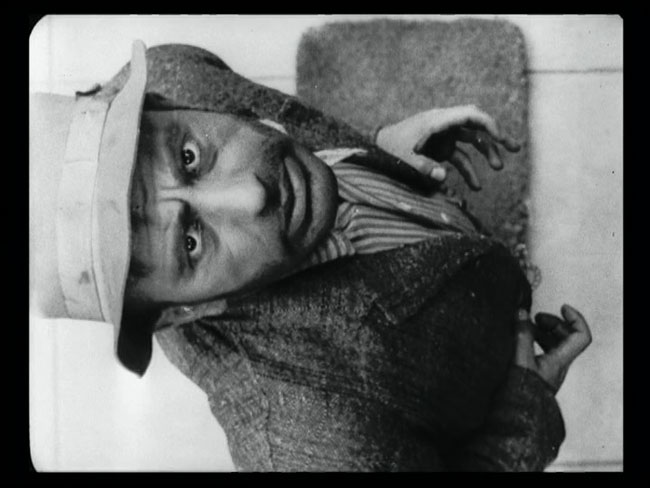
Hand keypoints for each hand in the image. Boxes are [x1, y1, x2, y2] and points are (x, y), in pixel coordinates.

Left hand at [375, 105, 520, 189]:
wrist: (376, 146)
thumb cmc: (389, 148)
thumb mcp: (404, 158)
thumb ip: (423, 167)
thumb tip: (444, 177)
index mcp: (438, 121)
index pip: (470, 115)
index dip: (487, 123)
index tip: (499, 137)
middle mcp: (444, 126)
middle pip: (476, 126)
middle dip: (496, 136)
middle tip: (514, 148)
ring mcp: (444, 137)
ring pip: (472, 141)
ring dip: (486, 153)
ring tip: (498, 167)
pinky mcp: (441, 149)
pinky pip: (460, 157)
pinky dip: (469, 170)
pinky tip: (476, 186)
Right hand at [514, 304, 591, 393]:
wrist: (516, 418)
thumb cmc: (521, 392)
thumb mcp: (520, 359)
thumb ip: (521, 334)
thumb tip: (522, 312)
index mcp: (560, 360)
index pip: (581, 336)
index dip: (575, 318)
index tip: (561, 307)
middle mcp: (558, 365)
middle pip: (566, 338)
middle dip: (552, 322)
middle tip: (534, 317)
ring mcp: (549, 370)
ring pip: (554, 345)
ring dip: (542, 331)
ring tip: (525, 326)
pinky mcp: (538, 374)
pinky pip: (543, 352)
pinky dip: (534, 341)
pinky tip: (520, 340)